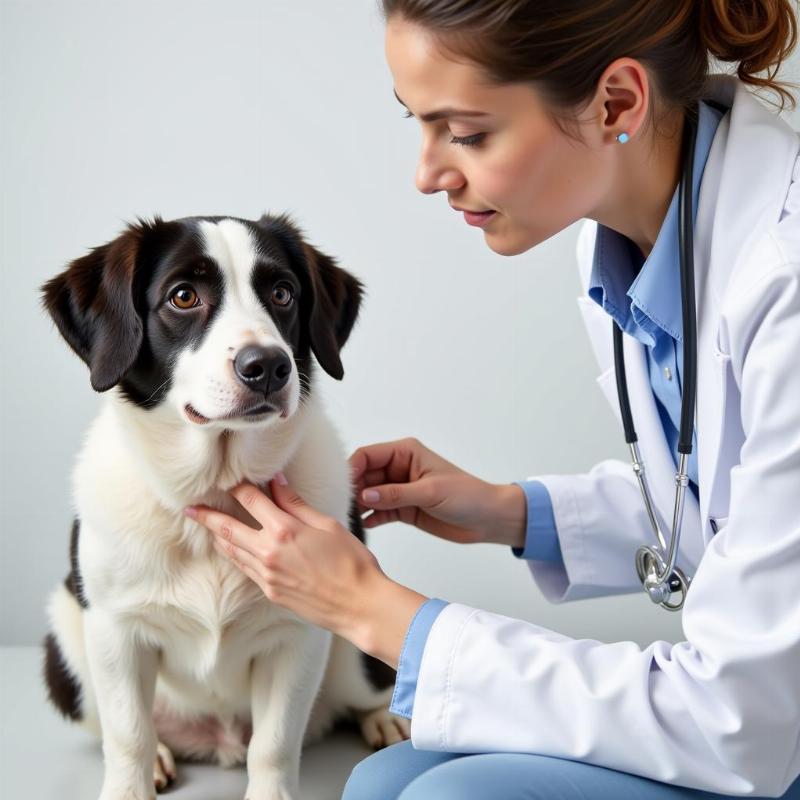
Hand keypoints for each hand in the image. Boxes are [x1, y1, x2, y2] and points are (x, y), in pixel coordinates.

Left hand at [184, 474, 426, 664]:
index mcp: (284, 530)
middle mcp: (268, 553)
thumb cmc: (352, 563)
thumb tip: (277, 482)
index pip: (251, 500)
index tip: (229, 478)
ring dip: (216, 537)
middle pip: (228, 528)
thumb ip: (297, 504)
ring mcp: (266, 576)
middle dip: (206, 516)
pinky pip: (244, 569)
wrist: (359, 605)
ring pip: (231, 551)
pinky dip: (234, 555)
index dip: (239, 486)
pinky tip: (232, 550)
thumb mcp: (327, 524)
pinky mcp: (270, 593)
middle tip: (189, 507)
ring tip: (205, 526)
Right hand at [349, 437, 526, 548]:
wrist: (487, 519)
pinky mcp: (402, 509)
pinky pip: (378, 511)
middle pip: (364, 476)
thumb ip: (396, 494)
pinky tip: (363, 526)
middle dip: (352, 490)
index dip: (352, 468)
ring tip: (347, 518)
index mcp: (405, 453)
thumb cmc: (467, 496)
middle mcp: (398, 468)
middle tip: (340, 505)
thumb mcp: (430, 492)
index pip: (368, 455)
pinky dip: (370, 518)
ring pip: (369, 495)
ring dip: (358, 505)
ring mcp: (399, 490)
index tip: (341, 486)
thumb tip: (364, 495)